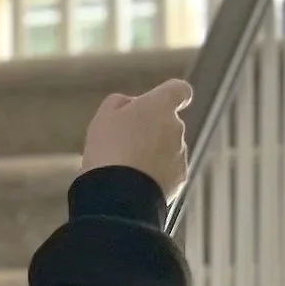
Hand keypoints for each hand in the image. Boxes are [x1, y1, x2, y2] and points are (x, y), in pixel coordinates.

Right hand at [82, 78, 191, 197]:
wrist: (118, 195)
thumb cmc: (109, 150)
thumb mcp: (103, 117)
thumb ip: (119, 103)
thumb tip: (130, 104)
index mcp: (159, 106)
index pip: (179, 90)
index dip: (172, 94)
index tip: (160, 101)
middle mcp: (176, 127)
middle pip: (168, 122)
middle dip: (151, 129)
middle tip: (123, 143)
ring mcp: (180, 154)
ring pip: (168, 148)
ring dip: (153, 153)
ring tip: (126, 168)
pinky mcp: (180, 178)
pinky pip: (169, 171)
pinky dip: (156, 174)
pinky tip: (136, 182)